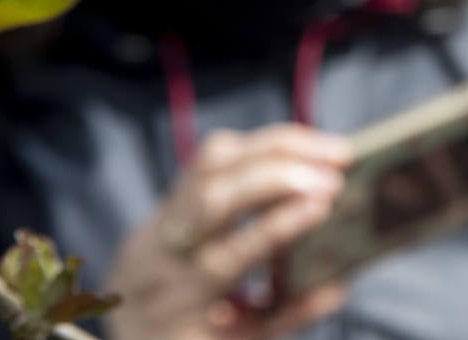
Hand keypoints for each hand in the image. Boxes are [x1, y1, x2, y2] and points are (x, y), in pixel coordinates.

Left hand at [105, 124, 352, 339]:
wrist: (127, 332)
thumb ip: (292, 315)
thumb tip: (341, 283)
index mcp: (178, 303)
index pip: (227, 257)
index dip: (277, 228)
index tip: (323, 207)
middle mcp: (161, 253)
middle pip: (214, 196)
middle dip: (279, 175)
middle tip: (336, 170)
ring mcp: (159, 219)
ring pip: (213, 161)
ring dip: (278, 146)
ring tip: (330, 150)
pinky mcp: (169, 196)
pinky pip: (212, 157)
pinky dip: (261, 145)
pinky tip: (301, 150)